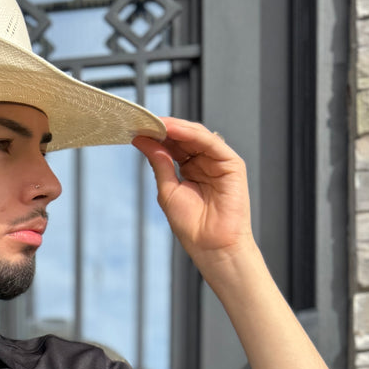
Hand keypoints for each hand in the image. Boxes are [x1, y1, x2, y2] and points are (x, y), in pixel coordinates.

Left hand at [132, 116, 254, 267]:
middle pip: (184, 138)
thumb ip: (159, 163)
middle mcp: (205, 163)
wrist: (212, 246)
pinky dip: (192, 134)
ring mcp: (219, 162)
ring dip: (176, 128)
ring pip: (197, 136)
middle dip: (164, 129)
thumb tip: (143, 141)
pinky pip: (211, 143)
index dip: (156, 137)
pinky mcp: (232, 164)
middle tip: (142, 121)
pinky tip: (174, 129)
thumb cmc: (192, 226)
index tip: (136, 128)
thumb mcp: (168, 190)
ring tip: (155, 123)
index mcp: (190, 170)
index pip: (173, 146)